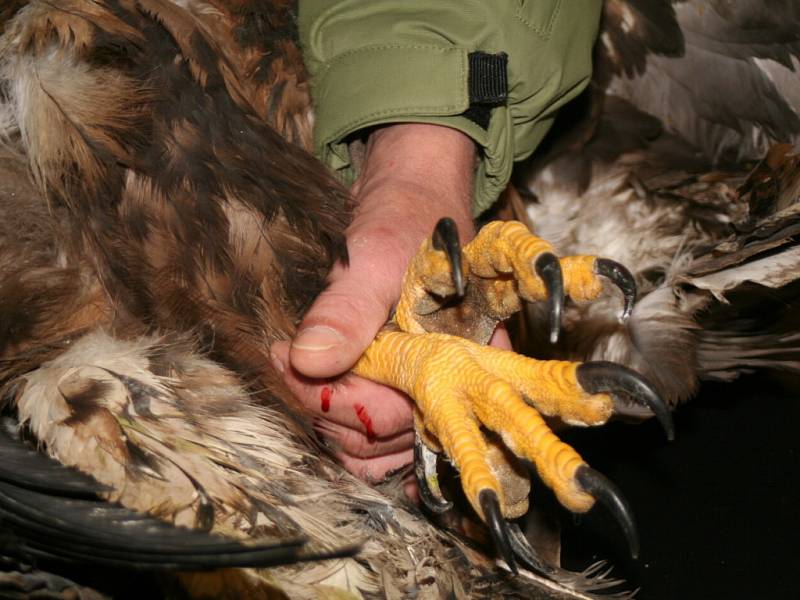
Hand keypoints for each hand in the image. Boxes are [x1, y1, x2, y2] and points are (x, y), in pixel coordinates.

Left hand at [270, 123, 508, 493]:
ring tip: (295, 380)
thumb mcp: (376, 254)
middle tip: (286, 366)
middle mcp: (451, 383)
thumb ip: (348, 307)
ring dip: (331, 425)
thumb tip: (307, 361)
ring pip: (381, 446)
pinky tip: (319, 415)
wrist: (406, 199)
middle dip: (330, 410)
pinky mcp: (402, 387)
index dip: (348, 401)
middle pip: (391, 438)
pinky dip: (347, 432)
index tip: (295, 364)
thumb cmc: (406, 218)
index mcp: (465, 356)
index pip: (409, 412)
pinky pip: (380, 437)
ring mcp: (427, 388)